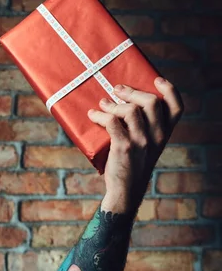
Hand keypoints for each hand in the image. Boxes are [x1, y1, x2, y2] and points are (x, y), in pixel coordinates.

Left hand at [87, 77, 183, 213]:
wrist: (125, 190)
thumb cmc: (132, 165)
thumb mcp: (147, 147)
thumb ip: (145, 129)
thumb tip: (125, 105)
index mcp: (164, 135)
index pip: (177, 107)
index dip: (169, 90)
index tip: (156, 79)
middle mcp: (157, 136)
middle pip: (151, 102)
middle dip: (132, 91)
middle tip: (117, 89)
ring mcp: (141, 141)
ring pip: (130, 110)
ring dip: (113, 104)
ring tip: (103, 104)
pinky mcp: (124, 147)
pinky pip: (112, 122)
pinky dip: (100, 116)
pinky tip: (93, 116)